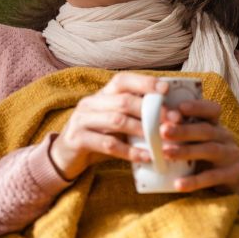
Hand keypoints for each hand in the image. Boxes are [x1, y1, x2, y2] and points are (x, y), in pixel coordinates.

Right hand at [49, 72, 166, 180]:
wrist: (65, 157)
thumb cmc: (98, 137)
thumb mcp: (115, 123)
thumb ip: (134, 116)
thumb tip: (170, 116)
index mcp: (101, 95)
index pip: (122, 80)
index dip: (144, 82)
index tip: (166, 89)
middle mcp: (90, 103)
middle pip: (123, 100)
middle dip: (151, 110)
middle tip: (173, 121)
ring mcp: (81, 120)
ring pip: (117, 121)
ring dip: (143, 130)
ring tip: (162, 139)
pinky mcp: (77, 139)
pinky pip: (108, 144)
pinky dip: (130, 152)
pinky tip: (146, 157)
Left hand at [159, 99, 238, 196]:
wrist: (232, 183)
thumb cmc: (206, 158)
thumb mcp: (198, 142)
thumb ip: (182, 134)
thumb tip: (156, 126)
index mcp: (216, 126)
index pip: (211, 111)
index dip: (197, 107)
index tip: (180, 107)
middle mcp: (225, 137)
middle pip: (206, 130)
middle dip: (184, 130)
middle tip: (163, 131)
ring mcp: (231, 156)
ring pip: (210, 150)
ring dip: (186, 151)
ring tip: (166, 153)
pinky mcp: (233, 175)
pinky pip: (212, 177)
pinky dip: (194, 181)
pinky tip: (178, 184)